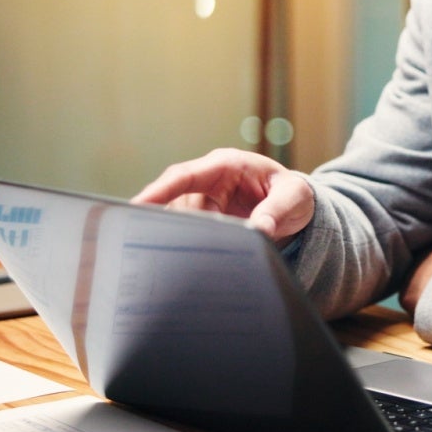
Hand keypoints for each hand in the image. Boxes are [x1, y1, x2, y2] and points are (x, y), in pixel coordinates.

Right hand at [131, 148, 314, 245]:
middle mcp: (207, 181)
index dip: (159, 190)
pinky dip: (187, 248)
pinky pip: (187, 235)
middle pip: (175, 204)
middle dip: (168, 226)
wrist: (295, 206)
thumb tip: (259, 230)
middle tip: (163, 249)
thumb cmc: (293, 194)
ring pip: (178, 223)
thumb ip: (278, 211)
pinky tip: (190, 266)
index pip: (184, 176)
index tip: (137, 205)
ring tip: (187, 262)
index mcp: (225, 165)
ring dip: (180, 241)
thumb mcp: (294, 197)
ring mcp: (203, 202)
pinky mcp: (203, 221)